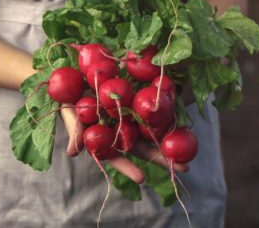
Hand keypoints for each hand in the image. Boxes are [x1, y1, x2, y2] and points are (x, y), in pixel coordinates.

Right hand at [60, 104, 188, 183]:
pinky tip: (182, 118)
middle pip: (141, 146)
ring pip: (150, 128)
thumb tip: (73, 153)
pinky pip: (151, 107)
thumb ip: (74, 130)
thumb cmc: (70, 97)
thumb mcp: (70, 113)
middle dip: (160, 157)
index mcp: (105, 136)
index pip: (118, 155)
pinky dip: (165, 113)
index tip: (142, 179)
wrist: (74, 78)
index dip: (128, 167)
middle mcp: (120, 128)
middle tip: (183, 169)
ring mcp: (129, 115)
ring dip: (168, 137)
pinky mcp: (135, 99)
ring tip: (188, 146)